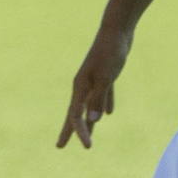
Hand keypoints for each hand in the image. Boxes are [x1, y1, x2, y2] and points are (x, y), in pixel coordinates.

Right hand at [57, 30, 129, 148]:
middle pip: (75, 112)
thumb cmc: (111, 52)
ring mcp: (95, 79)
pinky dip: (104, 104)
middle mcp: (84, 84)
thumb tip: (93, 121)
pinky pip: (103, 95)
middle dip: (70, 130)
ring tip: (87, 133)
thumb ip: (98, 98)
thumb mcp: (106, 77)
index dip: (80, 133)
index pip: (76, 115)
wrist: (118, 30)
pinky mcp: (107, 74)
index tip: (88, 147)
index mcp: (81, 86)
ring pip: (90, 105)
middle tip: (59, 147)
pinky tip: (109, 113)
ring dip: (89, 120)